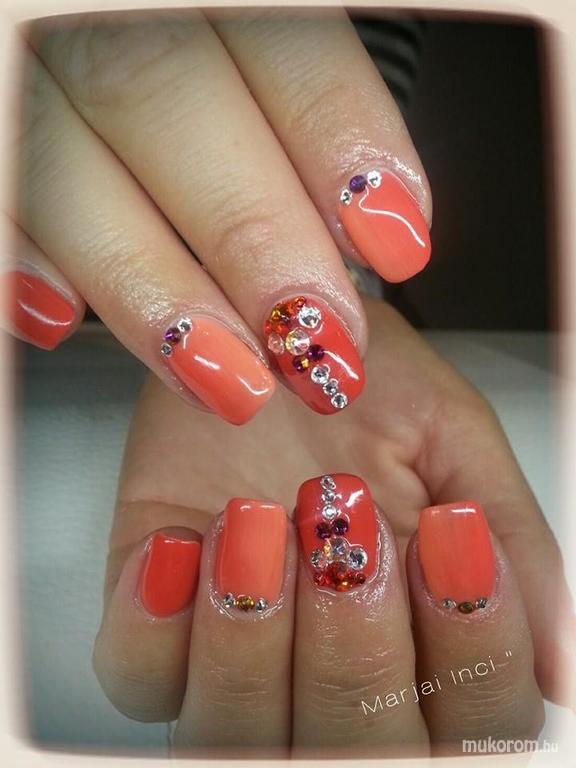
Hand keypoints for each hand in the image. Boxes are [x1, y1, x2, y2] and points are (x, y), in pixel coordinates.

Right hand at [7, 9, 430, 422]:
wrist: (95, 53)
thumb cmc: (203, 72)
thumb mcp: (253, 61)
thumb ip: (299, 119)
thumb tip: (377, 223)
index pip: (285, 46)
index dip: (343, 144)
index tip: (396, 244)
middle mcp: (109, 14)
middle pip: (173, 106)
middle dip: (255, 238)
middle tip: (313, 344)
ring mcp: (33, 70)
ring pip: (69, 170)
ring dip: (151, 289)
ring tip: (225, 380)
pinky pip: (2, 199)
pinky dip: (27, 262)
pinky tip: (62, 321)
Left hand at [92, 297, 572, 755]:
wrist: (269, 333)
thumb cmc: (367, 385)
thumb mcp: (455, 441)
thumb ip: (519, 546)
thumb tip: (565, 666)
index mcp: (422, 639)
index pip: (477, 725)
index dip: (474, 651)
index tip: (450, 535)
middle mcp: (331, 666)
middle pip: (355, 752)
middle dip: (356, 647)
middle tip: (348, 519)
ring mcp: (236, 652)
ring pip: (237, 739)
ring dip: (256, 637)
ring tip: (259, 519)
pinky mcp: (153, 617)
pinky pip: (139, 678)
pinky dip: (157, 625)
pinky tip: (184, 542)